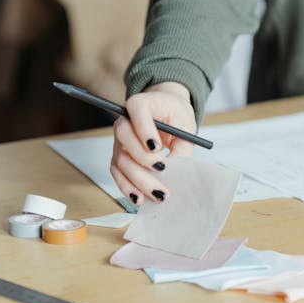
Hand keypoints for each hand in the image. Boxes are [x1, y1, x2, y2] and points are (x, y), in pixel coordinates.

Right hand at [110, 82, 196, 203]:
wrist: (165, 112)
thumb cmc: (175, 116)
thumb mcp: (185, 127)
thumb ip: (182, 147)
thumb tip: (176, 173)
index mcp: (142, 103)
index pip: (137, 111)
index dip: (144, 129)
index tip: (157, 147)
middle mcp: (125, 120)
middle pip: (124, 137)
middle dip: (142, 158)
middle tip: (162, 170)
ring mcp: (119, 140)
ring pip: (120, 160)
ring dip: (138, 179)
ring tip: (158, 194)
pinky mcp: (119, 156)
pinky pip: (117, 173)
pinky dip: (127, 187)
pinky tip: (139, 198)